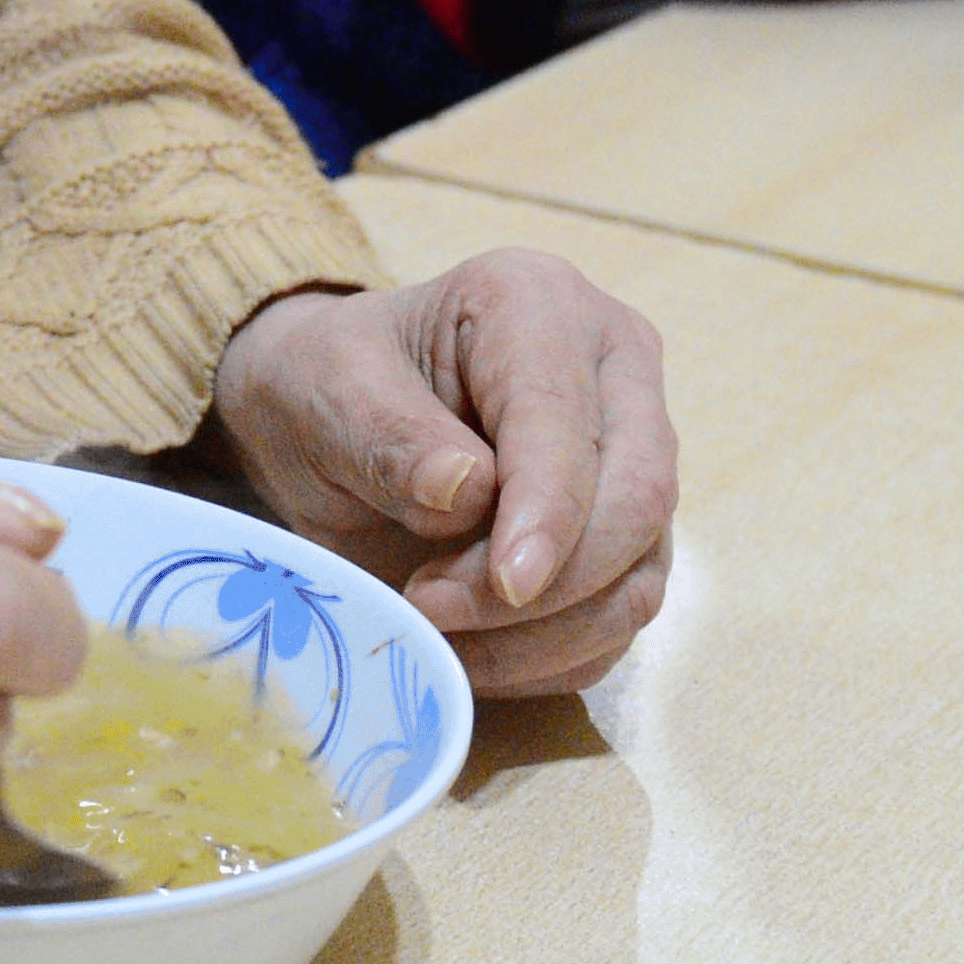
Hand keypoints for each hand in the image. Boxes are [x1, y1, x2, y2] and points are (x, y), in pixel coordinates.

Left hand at [205, 253, 676, 697]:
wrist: (330, 420)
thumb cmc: (328, 385)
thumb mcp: (325, 390)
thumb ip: (389, 436)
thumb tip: (470, 492)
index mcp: (537, 304)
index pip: (569, 421)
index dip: (547, 509)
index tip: (507, 583)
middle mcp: (611, 371)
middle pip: (637, 498)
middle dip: (548, 582)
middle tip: (434, 607)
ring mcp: (633, 460)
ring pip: (638, 574)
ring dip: (543, 634)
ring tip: (433, 628)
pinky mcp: (626, 542)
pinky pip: (615, 625)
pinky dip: (546, 660)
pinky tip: (467, 653)